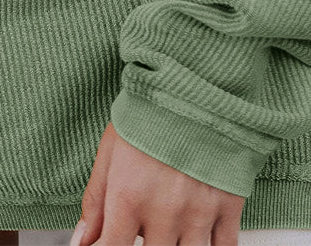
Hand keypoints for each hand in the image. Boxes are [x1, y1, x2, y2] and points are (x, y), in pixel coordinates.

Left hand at [71, 121, 244, 245]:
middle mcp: (164, 210)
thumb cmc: (150, 112)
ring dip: (177, 245)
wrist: (196, 80)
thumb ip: (95, 201)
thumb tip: (81, 242)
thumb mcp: (111, 150)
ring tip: (170, 228)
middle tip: (145, 224)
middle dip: (146, 244)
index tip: (109, 244)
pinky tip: (200, 236)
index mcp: (129, 196)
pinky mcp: (228, 204)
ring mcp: (198, 211)